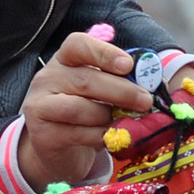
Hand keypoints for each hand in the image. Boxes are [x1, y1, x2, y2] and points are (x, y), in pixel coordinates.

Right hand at [18, 31, 156, 192]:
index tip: (128, 65)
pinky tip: (110, 137)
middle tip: (145, 101)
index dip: (104, 52)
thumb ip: (119, 81)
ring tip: (124, 122)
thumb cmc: (86, 113)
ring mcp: (40, 106)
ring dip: (108, 117)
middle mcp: (47, 78)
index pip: (78, 45)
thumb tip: (152, 80)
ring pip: (79, 108)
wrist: (60, 149)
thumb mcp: (101, 91)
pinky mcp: (42, 134)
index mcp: (64, 59)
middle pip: (85, 79)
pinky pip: (77, 133)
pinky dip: (99, 136)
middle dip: (121, 91)